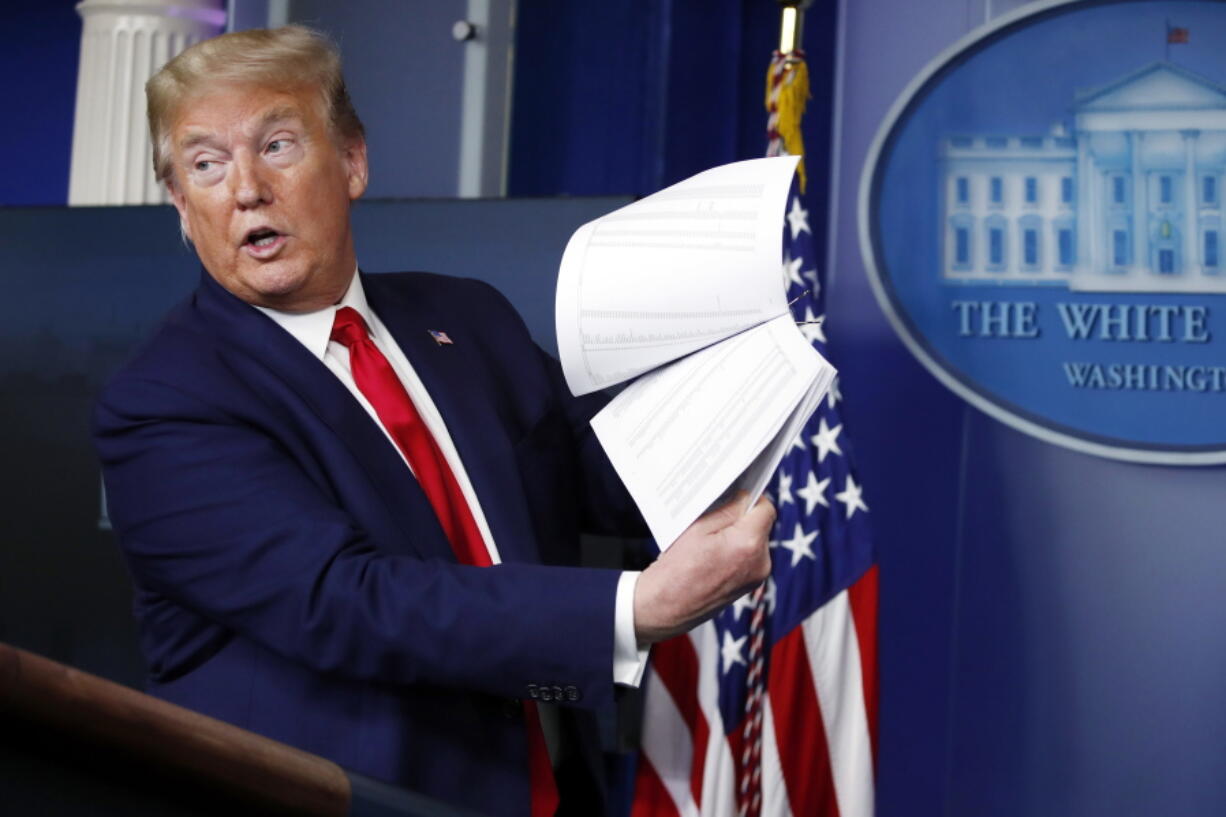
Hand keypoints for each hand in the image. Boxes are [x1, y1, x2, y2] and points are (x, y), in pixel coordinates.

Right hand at [633, 493, 774, 644]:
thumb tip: (745, 497)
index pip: (766, 509)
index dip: (751, 498)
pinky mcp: (750, 586)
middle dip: (741, 519)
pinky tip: (713, 557)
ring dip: (738, 536)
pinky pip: (749, 557)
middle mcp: (760, 562)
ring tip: (709, 544)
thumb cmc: (676, 569)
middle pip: (760, 525)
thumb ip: (728, 510)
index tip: (735, 497)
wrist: (665, 607)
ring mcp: (757, 577)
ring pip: (755, 541)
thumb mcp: (698, 528)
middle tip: (713, 522)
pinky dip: (735, 552)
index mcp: (748, 544)